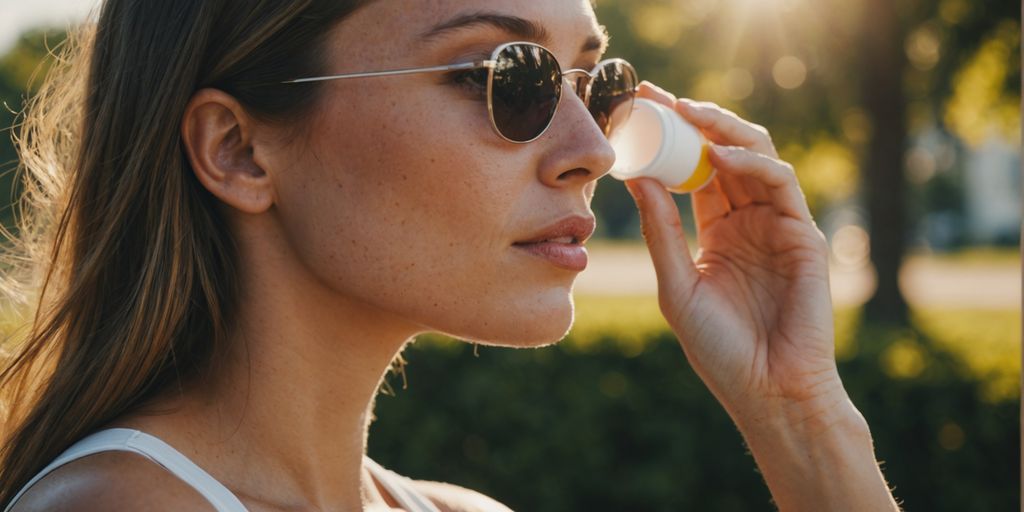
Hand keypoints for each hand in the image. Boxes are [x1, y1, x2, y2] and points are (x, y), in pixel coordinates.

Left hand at [624, 82, 845, 428]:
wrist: (767, 391)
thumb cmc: (721, 349)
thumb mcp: (677, 286)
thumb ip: (661, 233)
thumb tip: (636, 179)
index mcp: (717, 231)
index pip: (693, 171)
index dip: (670, 140)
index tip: (638, 112)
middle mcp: (748, 221)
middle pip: (722, 153)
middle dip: (691, 121)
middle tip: (656, 96)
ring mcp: (778, 225)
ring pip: (755, 156)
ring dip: (721, 129)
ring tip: (686, 111)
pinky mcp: (804, 236)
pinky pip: (781, 184)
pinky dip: (752, 162)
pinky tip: (720, 154)